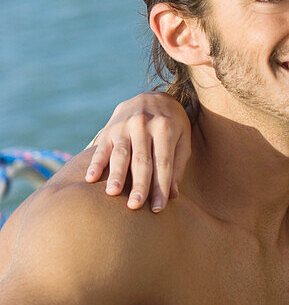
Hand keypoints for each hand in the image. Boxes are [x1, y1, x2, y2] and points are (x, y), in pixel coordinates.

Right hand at [84, 92, 191, 211]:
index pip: (164, 163)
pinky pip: (101, 148)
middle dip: (139, 184)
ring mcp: (125, 126)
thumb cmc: (173, 125)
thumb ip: (178, 165)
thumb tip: (173, 195)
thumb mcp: (182, 140)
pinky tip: (91, 179)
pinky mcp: (109, 128)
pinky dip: (95, 163)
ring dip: (116, 174)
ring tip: (113, 193)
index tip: (159, 208)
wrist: (154, 96)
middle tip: (135, 206)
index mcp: (166, 129)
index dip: (161, 186)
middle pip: (142, 160)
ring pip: (121, 154)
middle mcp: (144, 126)